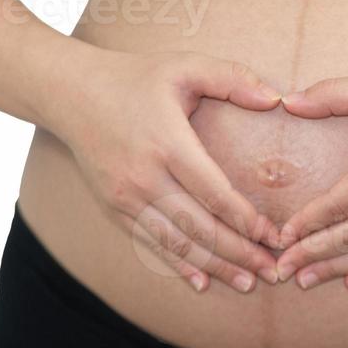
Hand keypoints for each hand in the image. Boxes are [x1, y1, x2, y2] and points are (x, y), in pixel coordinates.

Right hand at [48, 48, 283, 292]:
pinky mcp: (114, 207)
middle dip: (240, 253)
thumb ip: (232, 78)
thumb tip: (276, 99)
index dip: (247, 220)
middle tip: (273, 271)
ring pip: (177, 244)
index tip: (274, 235)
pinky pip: (150, 244)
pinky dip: (179, 265)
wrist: (71, 93)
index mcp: (167, 143)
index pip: (215, 193)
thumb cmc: (136, 77)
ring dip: (215, 266)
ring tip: (248, 282)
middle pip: (200, 228)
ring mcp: (126, 196)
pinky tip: (202, 281)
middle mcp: (145, 176)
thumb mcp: (185, 65)